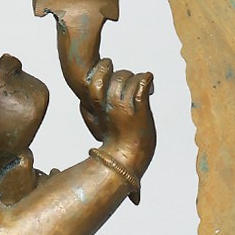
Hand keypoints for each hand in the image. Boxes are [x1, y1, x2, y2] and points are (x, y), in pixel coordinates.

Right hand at [82, 58, 155, 174]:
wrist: (125, 162)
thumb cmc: (114, 146)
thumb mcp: (95, 126)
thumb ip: (89, 113)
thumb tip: (84, 102)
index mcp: (96, 108)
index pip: (93, 82)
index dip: (101, 73)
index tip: (109, 72)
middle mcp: (108, 106)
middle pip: (112, 76)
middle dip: (122, 74)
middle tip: (131, 80)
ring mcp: (123, 108)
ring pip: (126, 78)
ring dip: (136, 78)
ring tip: (143, 84)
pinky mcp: (139, 111)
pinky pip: (142, 84)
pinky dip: (147, 79)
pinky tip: (150, 83)